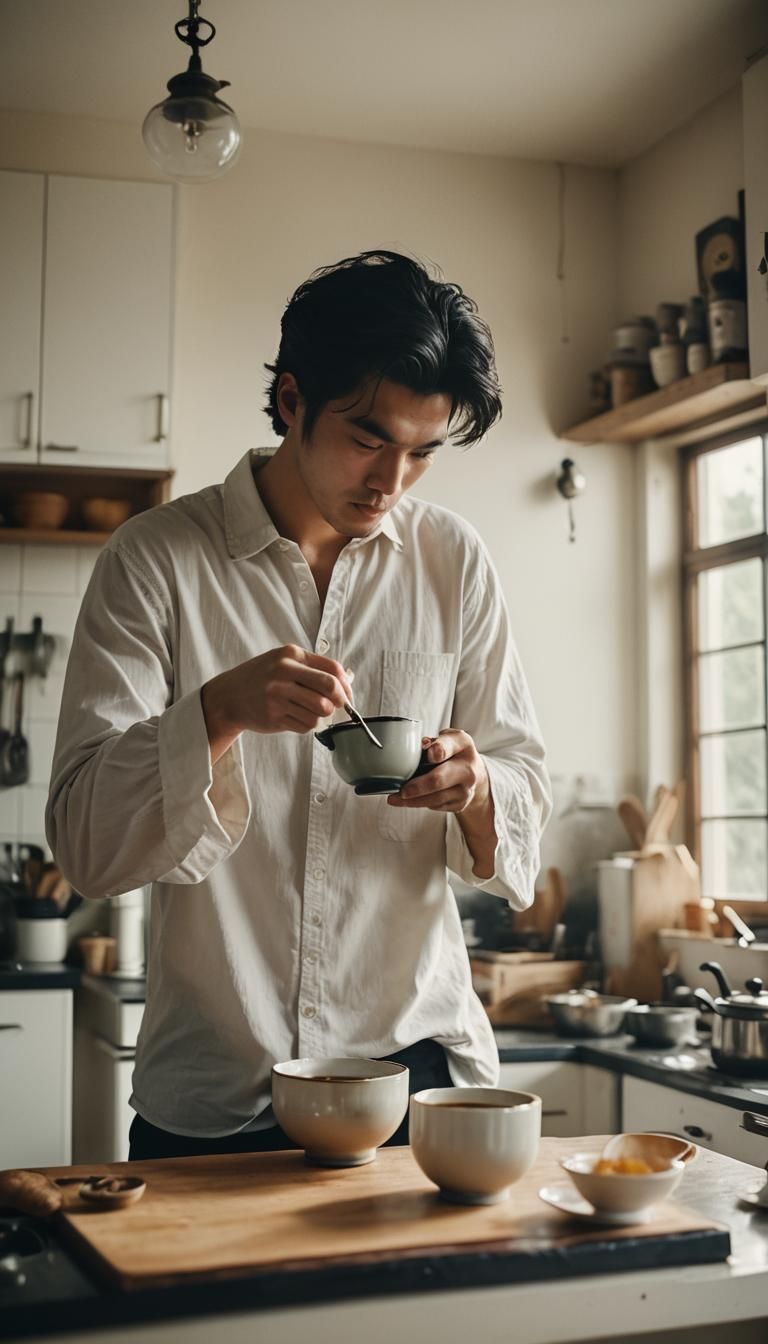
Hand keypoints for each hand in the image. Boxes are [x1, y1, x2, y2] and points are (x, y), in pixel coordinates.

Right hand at [201, 645, 351, 760]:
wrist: (228, 696)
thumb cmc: (261, 678)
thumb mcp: (284, 661)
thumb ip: (314, 668)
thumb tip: (348, 680)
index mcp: (290, 655)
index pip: (332, 668)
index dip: (346, 685)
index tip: (347, 695)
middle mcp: (284, 672)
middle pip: (330, 689)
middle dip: (340, 702)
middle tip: (337, 707)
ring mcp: (278, 695)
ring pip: (320, 711)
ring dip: (320, 716)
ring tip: (309, 712)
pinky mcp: (274, 716)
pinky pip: (306, 725)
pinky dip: (307, 725)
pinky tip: (295, 717)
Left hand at [386, 728, 489, 814]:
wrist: (474, 772)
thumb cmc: (452, 752)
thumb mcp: (446, 738)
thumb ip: (431, 742)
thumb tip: (414, 748)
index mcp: (462, 744)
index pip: (447, 748)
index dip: (436, 751)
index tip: (426, 754)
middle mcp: (468, 768)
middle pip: (439, 779)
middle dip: (417, 787)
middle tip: (401, 791)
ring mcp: (465, 789)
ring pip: (435, 798)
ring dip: (412, 800)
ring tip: (395, 798)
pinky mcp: (460, 804)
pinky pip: (435, 806)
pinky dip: (418, 803)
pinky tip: (407, 800)